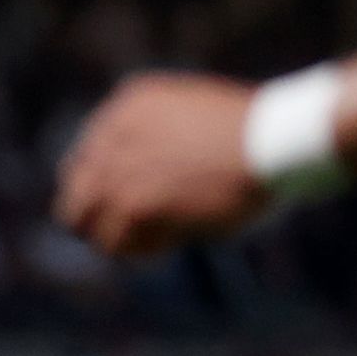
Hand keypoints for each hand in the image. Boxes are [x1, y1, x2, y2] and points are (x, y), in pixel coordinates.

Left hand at [55, 71, 268, 258]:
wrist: (279, 139)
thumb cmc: (256, 132)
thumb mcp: (193, 117)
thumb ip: (156, 139)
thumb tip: (137, 182)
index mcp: (128, 105)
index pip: (89, 155)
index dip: (108, 184)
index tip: (136, 199)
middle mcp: (112, 133)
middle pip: (77, 190)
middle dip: (99, 214)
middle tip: (133, 230)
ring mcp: (118, 170)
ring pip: (83, 222)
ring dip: (116, 236)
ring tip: (155, 238)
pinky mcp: (134, 205)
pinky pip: (115, 244)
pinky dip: (141, 250)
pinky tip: (173, 242)